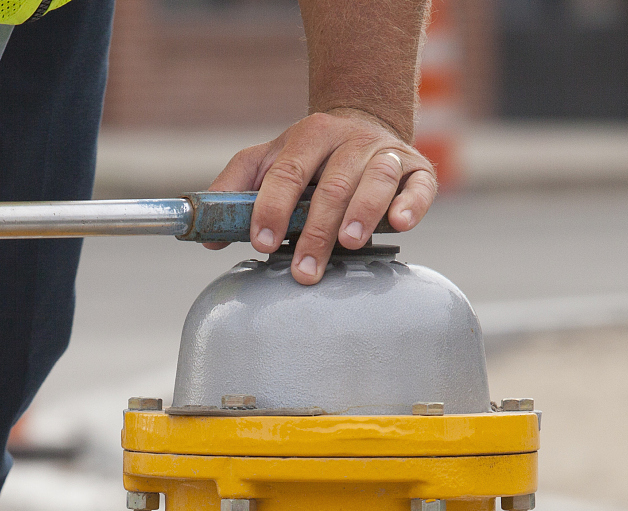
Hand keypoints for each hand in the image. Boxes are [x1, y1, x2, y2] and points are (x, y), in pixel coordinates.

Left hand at [204, 109, 437, 285]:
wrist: (363, 124)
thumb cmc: (310, 157)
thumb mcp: (268, 161)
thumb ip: (235, 191)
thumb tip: (208, 239)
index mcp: (309, 135)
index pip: (287, 172)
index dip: (272, 208)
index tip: (262, 242)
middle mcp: (349, 139)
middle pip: (332, 185)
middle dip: (316, 230)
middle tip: (304, 269)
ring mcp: (386, 152)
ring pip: (375, 179)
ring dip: (362, 212)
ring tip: (349, 244)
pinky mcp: (418, 169)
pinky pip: (420, 185)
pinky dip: (411, 204)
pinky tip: (399, 224)